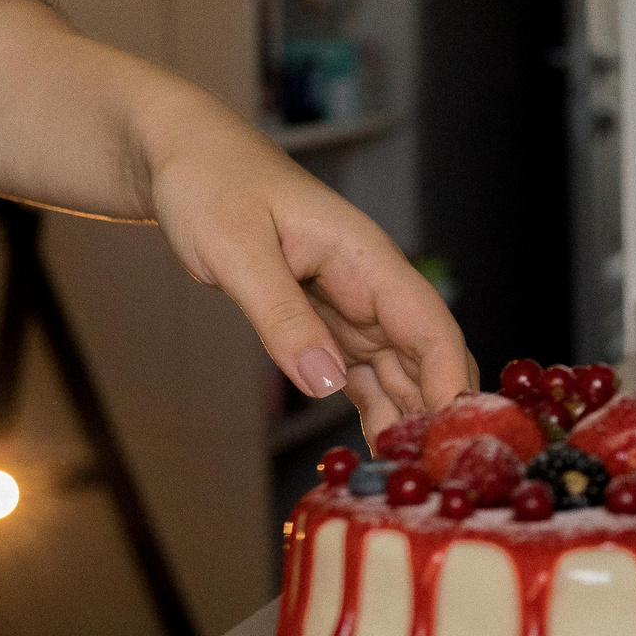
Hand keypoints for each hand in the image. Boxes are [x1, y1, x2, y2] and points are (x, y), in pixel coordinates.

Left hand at [0, 0, 474, 441]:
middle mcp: (369, 285)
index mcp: (365, 257)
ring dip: (406, 419)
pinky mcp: (323, 322)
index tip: (457, 436)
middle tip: (433, 476)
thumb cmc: (209, 185)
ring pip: (397, 372)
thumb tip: (326, 383)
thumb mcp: (237, 250)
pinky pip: (360, 373)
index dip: (451, 380)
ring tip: (407, 478)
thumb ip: (281, 317)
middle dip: (437, 412)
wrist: (179, 158)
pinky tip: (376, 451)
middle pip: (424, 357)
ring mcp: (349, 306)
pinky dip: (372, 410)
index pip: (430, 325)